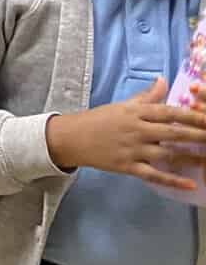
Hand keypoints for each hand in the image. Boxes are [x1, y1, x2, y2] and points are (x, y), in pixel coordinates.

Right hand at [46, 79, 205, 193]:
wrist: (71, 138)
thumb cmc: (99, 120)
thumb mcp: (123, 105)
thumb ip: (147, 96)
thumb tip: (164, 80)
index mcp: (137, 112)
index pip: (170, 112)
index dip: (193, 115)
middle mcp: (137, 130)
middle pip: (174, 133)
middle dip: (199, 135)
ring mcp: (133, 149)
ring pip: (168, 154)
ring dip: (191, 157)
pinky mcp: (127, 166)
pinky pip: (154, 175)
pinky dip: (172, 180)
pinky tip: (190, 184)